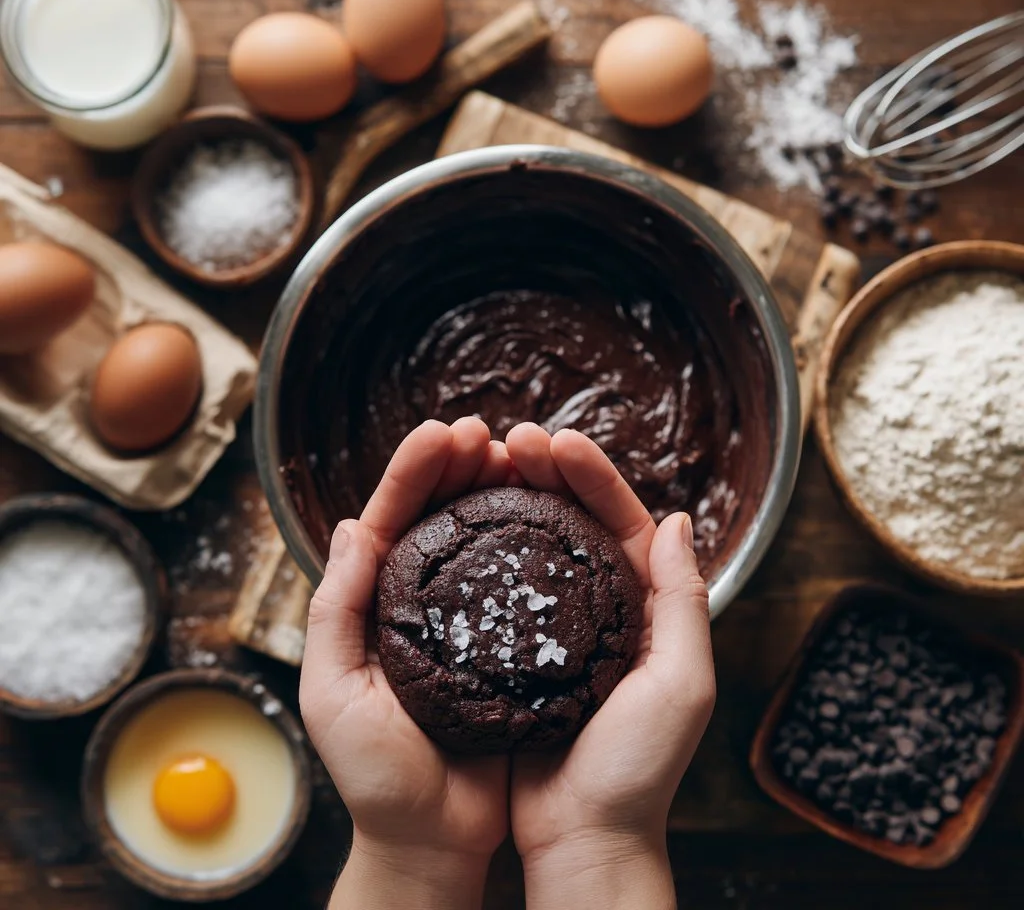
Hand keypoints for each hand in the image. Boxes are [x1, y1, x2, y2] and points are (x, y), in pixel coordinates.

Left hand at [300, 418, 517, 909]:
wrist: (433, 838)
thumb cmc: (375, 777)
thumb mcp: (332, 693)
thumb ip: (334, 611)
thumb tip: (352, 526)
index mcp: (376, 605)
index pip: (393, 519)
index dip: (415, 471)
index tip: (446, 432)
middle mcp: (425, 602)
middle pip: (441, 515)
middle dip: (461, 466)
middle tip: (490, 435)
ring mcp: (470, 620)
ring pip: (486, 537)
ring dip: (501, 489)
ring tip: (524, 456)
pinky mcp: (511, 645)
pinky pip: (523, 579)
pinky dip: (537, 539)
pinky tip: (555, 511)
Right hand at [504, 424, 715, 909]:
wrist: (583, 838)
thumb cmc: (638, 771)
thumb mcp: (681, 684)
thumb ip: (683, 601)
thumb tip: (677, 519)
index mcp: (644, 607)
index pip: (622, 521)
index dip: (591, 475)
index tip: (556, 439)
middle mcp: (601, 608)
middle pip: (574, 520)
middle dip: (547, 471)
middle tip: (511, 439)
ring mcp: (555, 627)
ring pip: (533, 544)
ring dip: (512, 498)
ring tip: (482, 463)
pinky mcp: (515, 650)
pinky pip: (500, 586)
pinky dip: (484, 549)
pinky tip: (460, 523)